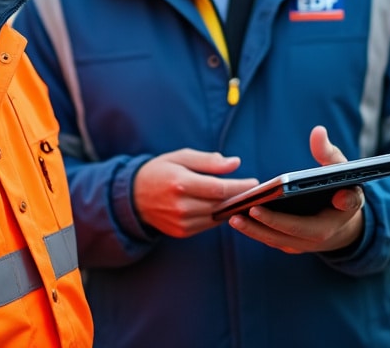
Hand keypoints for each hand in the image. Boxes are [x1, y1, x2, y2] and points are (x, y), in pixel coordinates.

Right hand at [134, 149, 258, 237]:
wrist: (134, 197)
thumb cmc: (160, 171)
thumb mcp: (182, 157)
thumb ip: (209, 161)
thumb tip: (235, 163)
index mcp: (181, 183)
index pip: (219, 188)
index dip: (240, 187)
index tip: (255, 183)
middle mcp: (181, 206)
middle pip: (220, 204)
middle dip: (239, 197)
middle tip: (253, 191)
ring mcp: (181, 222)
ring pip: (216, 216)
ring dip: (230, 208)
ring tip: (241, 198)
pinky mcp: (182, 232)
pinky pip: (208, 224)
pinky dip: (217, 215)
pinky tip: (224, 206)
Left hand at [229, 125, 365, 253]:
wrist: (348, 219)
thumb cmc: (344, 188)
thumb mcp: (343, 171)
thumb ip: (330, 154)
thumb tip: (318, 132)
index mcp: (327, 225)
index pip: (297, 226)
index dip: (276, 219)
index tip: (256, 208)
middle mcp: (313, 241)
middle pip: (279, 236)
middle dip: (256, 226)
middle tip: (235, 214)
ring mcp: (301, 245)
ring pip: (272, 240)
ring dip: (251, 231)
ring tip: (231, 216)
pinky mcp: (291, 244)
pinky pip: (271, 239)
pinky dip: (256, 231)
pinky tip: (239, 217)